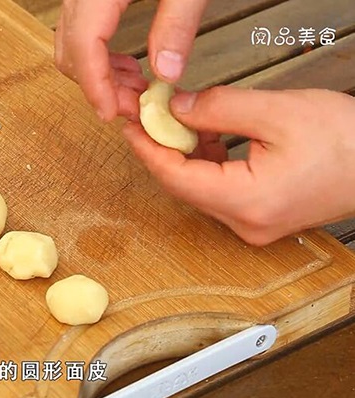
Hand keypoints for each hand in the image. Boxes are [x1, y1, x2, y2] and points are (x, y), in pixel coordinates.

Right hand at [54, 0, 207, 121]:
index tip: (112, 114)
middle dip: (97, 85)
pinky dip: (99, 55)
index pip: (83, 46)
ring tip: (136, 89)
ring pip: (72, 42)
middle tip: (134, 106)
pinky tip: (128, 64)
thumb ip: (177, 23)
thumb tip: (167, 73)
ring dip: (98, 73)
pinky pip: (81, 29)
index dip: (95, 86)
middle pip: (70, 50)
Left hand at [122, 86, 354, 245]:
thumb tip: (175, 107)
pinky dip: (206, 164)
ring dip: (183, 154)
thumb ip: (218, 108)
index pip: (176, 178)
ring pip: (199, 189)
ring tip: (174, 118)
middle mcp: (245, 222)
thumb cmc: (346, 140)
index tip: (130, 123)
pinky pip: (218, 192)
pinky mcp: (259, 217)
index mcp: (248, 201)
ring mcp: (252, 225)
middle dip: (161, 148)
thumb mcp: (277, 111)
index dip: (147, 148)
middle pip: (183, 186)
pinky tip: (204, 136)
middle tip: (146, 116)